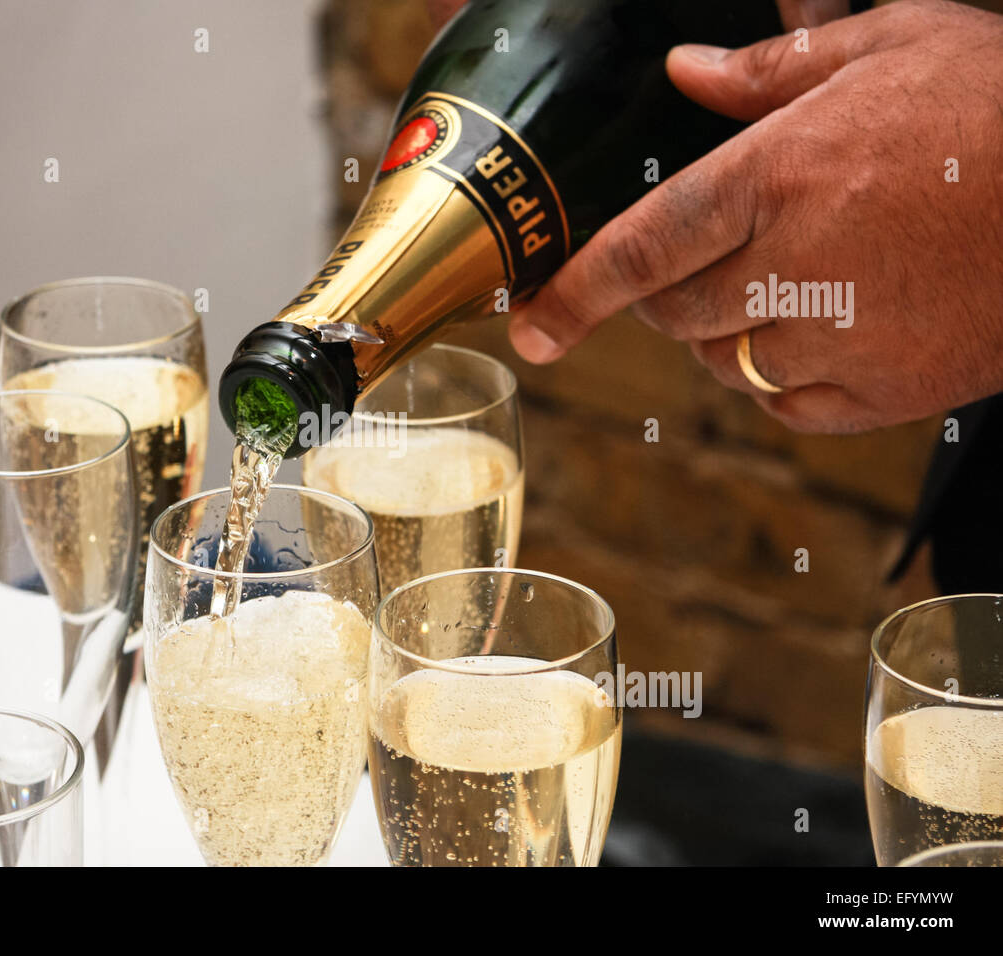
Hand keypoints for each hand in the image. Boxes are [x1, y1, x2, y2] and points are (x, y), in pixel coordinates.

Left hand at [509, 0, 1002, 432]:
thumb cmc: (1002, 104)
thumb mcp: (892, 47)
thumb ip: (773, 71)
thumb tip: (686, 73)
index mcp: (779, 176)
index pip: (640, 250)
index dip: (573, 295)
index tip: (531, 330)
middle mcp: (796, 266)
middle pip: (674, 316)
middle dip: (668, 298)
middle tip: (710, 262)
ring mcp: (841, 339)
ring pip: (728, 364)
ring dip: (728, 334)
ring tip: (787, 283)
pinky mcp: (885, 393)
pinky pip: (789, 406)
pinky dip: (783, 379)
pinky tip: (823, 331)